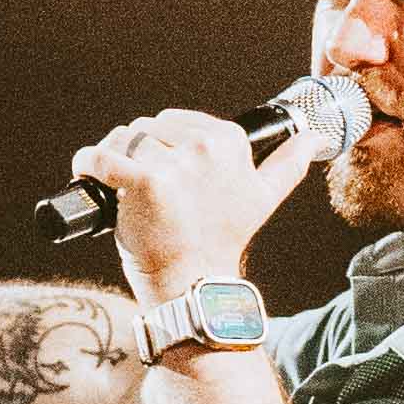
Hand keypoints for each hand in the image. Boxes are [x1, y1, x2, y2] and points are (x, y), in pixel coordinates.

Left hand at [61, 103, 294, 303]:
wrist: (192, 282)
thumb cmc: (219, 239)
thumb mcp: (263, 198)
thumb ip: (288, 164)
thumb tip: (317, 136)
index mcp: (230, 142)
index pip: (175, 122)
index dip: (160, 143)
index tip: (160, 169)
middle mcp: (206, 149)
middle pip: (146, 129)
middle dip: (135, 150)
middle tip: (136, 184)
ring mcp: (175, 166)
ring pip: (123, 141)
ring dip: (110, 157)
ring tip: (114, 185)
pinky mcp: (145, 183)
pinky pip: (102, 158)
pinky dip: (86, 162)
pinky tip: (85, 170)